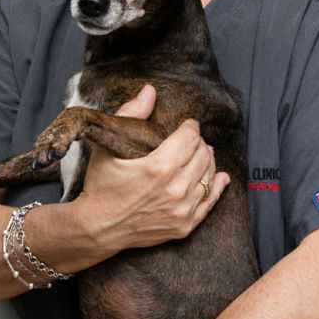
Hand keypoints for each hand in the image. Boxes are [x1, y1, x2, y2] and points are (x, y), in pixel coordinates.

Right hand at [73, 85, 230, 251]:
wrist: (98, 227)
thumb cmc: (101, 186)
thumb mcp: (108, 147)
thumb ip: (131, 115)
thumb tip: (149, 92)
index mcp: (159, 167)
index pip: (190, 137)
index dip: (190, 127)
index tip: (187, 124)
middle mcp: (176, 189)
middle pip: (203, 154)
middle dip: (198, 143)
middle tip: (190, 140)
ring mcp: (182, 209)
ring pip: (209, 175)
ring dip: (207, 161)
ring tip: (200, 154)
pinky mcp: (184, 225)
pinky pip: (210, 201)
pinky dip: (217, 186)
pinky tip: (220, 177)